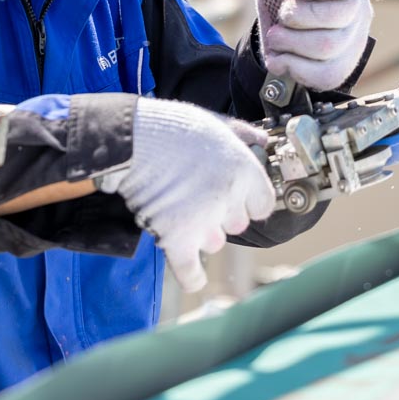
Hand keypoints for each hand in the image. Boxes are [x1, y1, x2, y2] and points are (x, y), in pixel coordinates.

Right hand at [95, 99, 274, 292]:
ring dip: (203, 232)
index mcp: (243, 170)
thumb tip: (262, 141)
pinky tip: (195, 275)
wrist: (134, 138)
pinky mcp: (177, 239)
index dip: (250, 199)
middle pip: (238, 224)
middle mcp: (229, 199)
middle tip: (199, 194)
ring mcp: (203, 222)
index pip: (263, 204)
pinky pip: (191, 273)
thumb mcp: (215, 122)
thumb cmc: (171, 127)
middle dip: (223, 213)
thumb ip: (243, 134)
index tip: (239, 195)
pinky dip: (193, 277)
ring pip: (215, 242)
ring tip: (182, 211)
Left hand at [255, 0, 372, 92]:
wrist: (279, 30)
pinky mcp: (340, 69)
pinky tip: (282, 56)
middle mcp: (359, 11)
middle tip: (282, 15)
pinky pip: (321, 74)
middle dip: (298, 17)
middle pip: (336, 19)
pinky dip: (292, 65)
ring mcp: (353, 42)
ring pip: (326, 48)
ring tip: (276, 35)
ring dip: (290, 42)